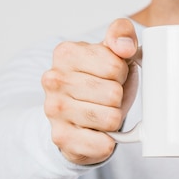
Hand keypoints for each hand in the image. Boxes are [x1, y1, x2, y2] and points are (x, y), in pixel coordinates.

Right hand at [41, 18, 139, 164]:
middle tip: (105, 98)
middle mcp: (53, 80)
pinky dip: (108, 141)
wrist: (78, 117)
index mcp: (65, 53)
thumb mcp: (113, 52)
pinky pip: (103, 144)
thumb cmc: (100, 82)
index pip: (115, 65)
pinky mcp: (61, 138)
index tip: (111, 76)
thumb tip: (125, 47)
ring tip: (101, 113)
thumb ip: (122, 34)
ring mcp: (53, 110)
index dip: (121, 74)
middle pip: (113, 93)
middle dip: (118, 98)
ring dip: (114, 119)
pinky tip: (97, 133)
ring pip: (111, 118)